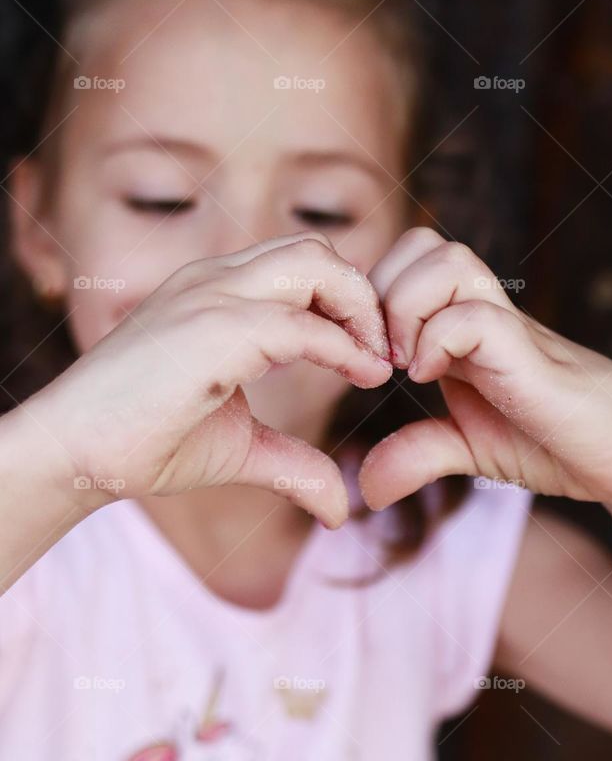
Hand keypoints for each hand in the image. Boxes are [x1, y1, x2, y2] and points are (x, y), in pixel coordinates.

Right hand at [28, 233, 392, 526]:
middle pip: (317, 251)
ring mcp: (211, 298)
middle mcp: (215, 280)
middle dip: (365, 297)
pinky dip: (342, 347)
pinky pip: (299, 323)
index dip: (350, 305)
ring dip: (360, 309)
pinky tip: (362, 376)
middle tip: (386, 353)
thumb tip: (342, 509)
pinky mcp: (211, 330)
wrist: (75, 453)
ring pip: (315, 264)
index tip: (374, 357)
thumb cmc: (145, 444)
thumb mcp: (240, 448)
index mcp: (216, 292)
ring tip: (377, 361)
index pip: (304, 266)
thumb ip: (294, 464)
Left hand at [359, 227, 611, 509]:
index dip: (371, 295)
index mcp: (459, 323)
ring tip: (410, 365)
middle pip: (420, 242)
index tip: (370, 358)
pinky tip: (435, 381)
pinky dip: (438, 343)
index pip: (402, 260)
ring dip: (409, 308)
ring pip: (447, 259)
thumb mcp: (468, 448)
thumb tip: (369, 489)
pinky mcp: (529, 354)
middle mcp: (482, 311)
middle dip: (382, 293)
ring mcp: (508, 326)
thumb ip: (418, 454)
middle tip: (386, 356)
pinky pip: (472, 316)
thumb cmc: (553, 441)